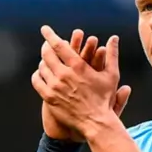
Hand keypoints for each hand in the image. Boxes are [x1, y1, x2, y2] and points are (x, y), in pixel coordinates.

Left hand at [34, 25, 130, 139]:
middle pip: (47, 54)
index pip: (59, 45)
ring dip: (43, 62)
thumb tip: (114, 38)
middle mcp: (64, 75)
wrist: (95, 122)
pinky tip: (41, 75)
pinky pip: (37, 81)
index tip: (45, 29)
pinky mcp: (49, 98)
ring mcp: (55, 87)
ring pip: (42, 67)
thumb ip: (112, 55)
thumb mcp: (112, 75)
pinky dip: (38, 75)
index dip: (50, 35)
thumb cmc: (105, 99)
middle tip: (46, 45)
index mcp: (78, 66)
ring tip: (46, 61)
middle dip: (45, 47)